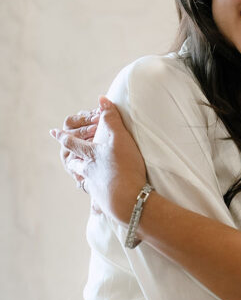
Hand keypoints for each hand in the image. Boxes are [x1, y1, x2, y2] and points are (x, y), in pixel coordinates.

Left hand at [50, 96, 146, 222]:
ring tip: (86, 179)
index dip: (63, 136)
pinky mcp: (104, 201)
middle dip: (73, 160)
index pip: (72, 142)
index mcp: (90, 155)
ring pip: (85, 181)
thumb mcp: (119, 138)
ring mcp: (95, 188)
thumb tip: (101, 99)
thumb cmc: (124, 167)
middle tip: (71, 159)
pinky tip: (101, 201)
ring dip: (84, 178)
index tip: (52, 132)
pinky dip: (97, 198)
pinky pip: (97, 199)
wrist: (129, 200)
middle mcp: (88, 171)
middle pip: (75, 164)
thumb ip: (111, 118)